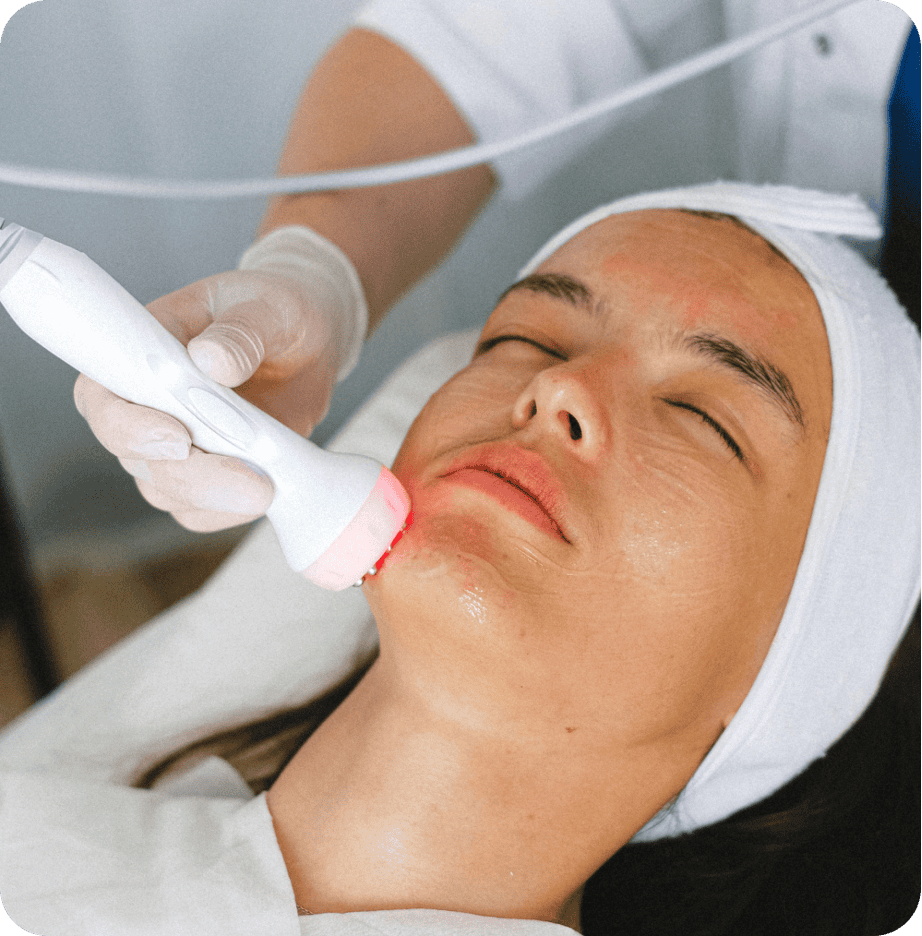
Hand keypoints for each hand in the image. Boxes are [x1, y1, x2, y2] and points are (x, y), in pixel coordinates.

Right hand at [74, 229, 366, 531]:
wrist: (308, 343)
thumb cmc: (273, 312)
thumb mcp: (267, 306)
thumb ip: (240, 331)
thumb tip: (211, 360)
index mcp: (140, 353)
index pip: (100, 397)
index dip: (125, 425)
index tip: (177, 436)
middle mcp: (146, 405)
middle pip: (135, 459)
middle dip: (192, 476)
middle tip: (251, 482)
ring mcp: (175, 445)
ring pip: (167, 492)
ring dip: (217, 496)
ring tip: (271, 482)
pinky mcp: (208, 473)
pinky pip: (202, 510)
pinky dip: (234, 509)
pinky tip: (271, 490)